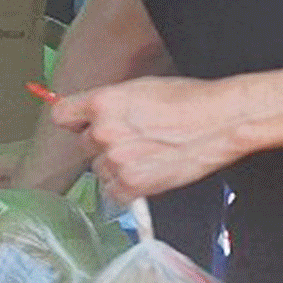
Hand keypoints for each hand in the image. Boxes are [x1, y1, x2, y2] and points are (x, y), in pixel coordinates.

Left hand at [50, 75, 247, 201]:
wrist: (220, 121)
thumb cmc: (188, 101)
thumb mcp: (139, 89)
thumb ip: (109, 104)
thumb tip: (91, 114)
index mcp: (102, 103)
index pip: (62, 115)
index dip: (75, 121)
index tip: (82, 124)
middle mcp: (103, 132)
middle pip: (84, 145)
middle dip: (103, 144)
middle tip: (132, 140)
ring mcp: (117, 160)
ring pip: (99, 170)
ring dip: (115, 167)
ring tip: (145, 156)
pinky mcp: (133, 184)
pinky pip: (113, 193)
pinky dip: (126, 189)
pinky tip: (146, 174)